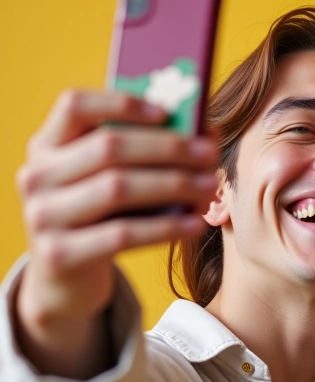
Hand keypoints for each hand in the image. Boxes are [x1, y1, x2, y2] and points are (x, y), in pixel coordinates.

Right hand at [15, 89, 218, 376]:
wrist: (65, 278)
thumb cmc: (100, 218)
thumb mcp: (109, 181)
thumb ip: (144, 154)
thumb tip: (208, 132)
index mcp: (46, 145)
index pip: (74, 105)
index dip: (122, 103)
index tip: (168, 111)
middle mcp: (36, 175)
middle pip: (109, 148)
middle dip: (168, 149)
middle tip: (209, 155)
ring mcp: (42, 216)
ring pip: (118, 188)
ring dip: (174, 185)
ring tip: (210, 187)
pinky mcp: (59, 254)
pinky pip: (123, 234)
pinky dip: (166, 228)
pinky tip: (195, 224)